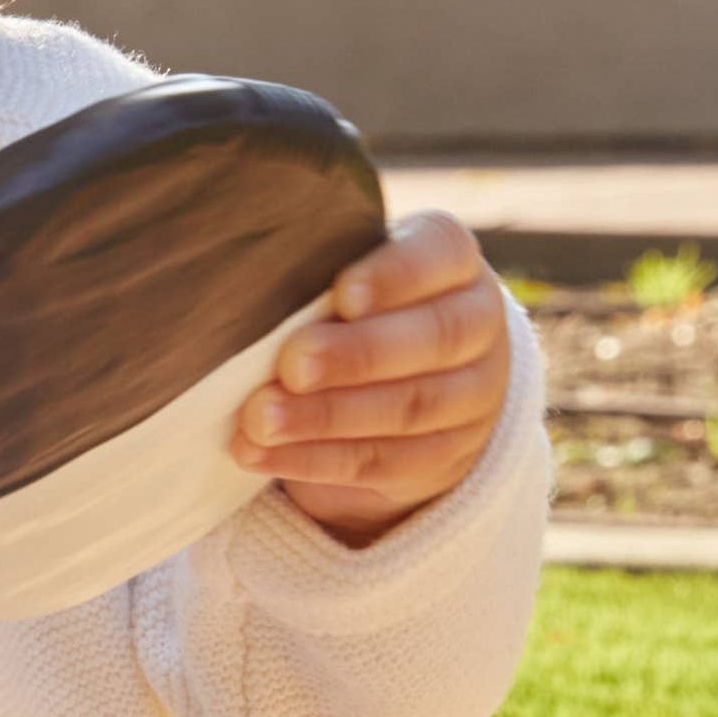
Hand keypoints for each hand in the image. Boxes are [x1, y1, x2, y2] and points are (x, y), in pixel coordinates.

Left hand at [228, 213, 511, 543]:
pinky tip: (260, 454)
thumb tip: (238, 283)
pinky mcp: (442, 459)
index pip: (443, 254)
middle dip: (357, 355)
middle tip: (291, 364)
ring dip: (326, 416)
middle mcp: (479, 328)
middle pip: (434, 339)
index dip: (397, 275)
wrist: (405, 384)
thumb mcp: (345, 278)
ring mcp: (470, 399)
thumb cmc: (351, 309)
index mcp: (454, 265)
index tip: (342, 295)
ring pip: (409, 408)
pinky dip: (315, 460)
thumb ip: (314, 275)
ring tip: (259, 418)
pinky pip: (382, 462)